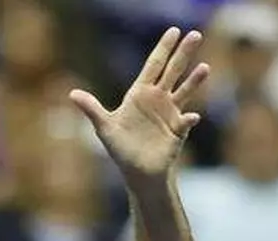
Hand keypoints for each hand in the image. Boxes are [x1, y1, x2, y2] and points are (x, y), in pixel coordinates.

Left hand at [69, 27, 210, 184]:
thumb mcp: (105, 127)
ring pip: (185, 92)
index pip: (154, 65)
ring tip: (205, 67)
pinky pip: (186, 122)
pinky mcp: (178, 131)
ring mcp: (170, 113)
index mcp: (140, 94)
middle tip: (195, 34)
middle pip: (173, 71)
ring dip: (194, 81)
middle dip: (183, 54)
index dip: (163, 48)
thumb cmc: (121, 148)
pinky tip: (191, 117)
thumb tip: (72, 94)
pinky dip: (189, 119)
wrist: (137, 172)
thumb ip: (92, 109)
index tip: (174, 30)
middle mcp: (158, 99)